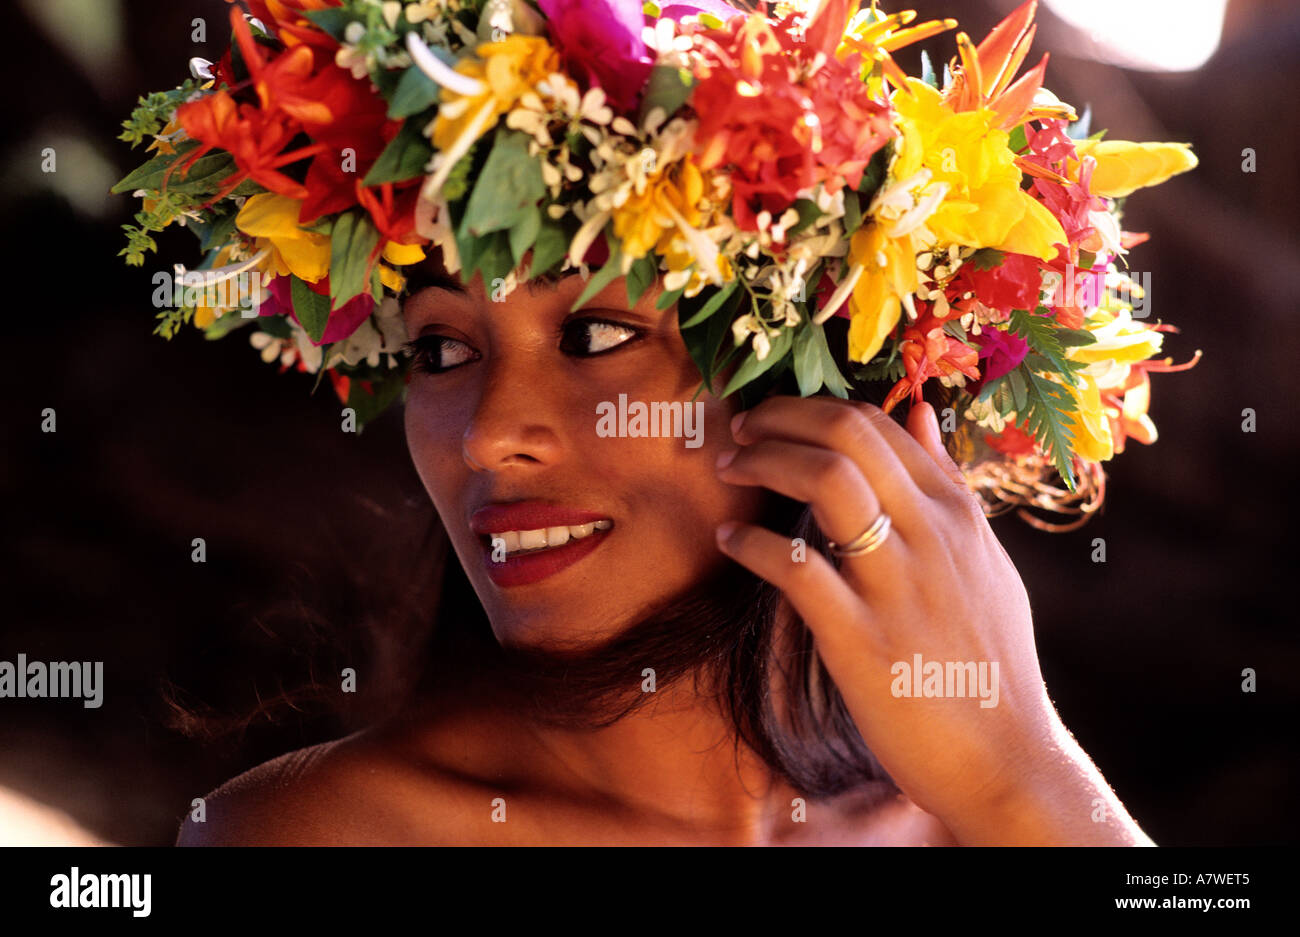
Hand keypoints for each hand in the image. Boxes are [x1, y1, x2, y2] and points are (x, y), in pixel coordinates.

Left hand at [713, 395, 1059, 832]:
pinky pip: (797, 569)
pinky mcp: (862, 639)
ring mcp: (898, 585)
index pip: (880, 425)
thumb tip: (917, 412)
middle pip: (849, 434)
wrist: (1007, 759)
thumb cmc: (990, 662)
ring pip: (826, 481)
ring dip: (765, 463)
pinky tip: (730, 541)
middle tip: (743, 428)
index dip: (815, 408)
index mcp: (959, 514)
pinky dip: (752, 544)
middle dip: (782, 416)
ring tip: (730, 470)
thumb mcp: (984, 560)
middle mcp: (933, 535)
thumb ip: (947, 485)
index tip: (776, 417)